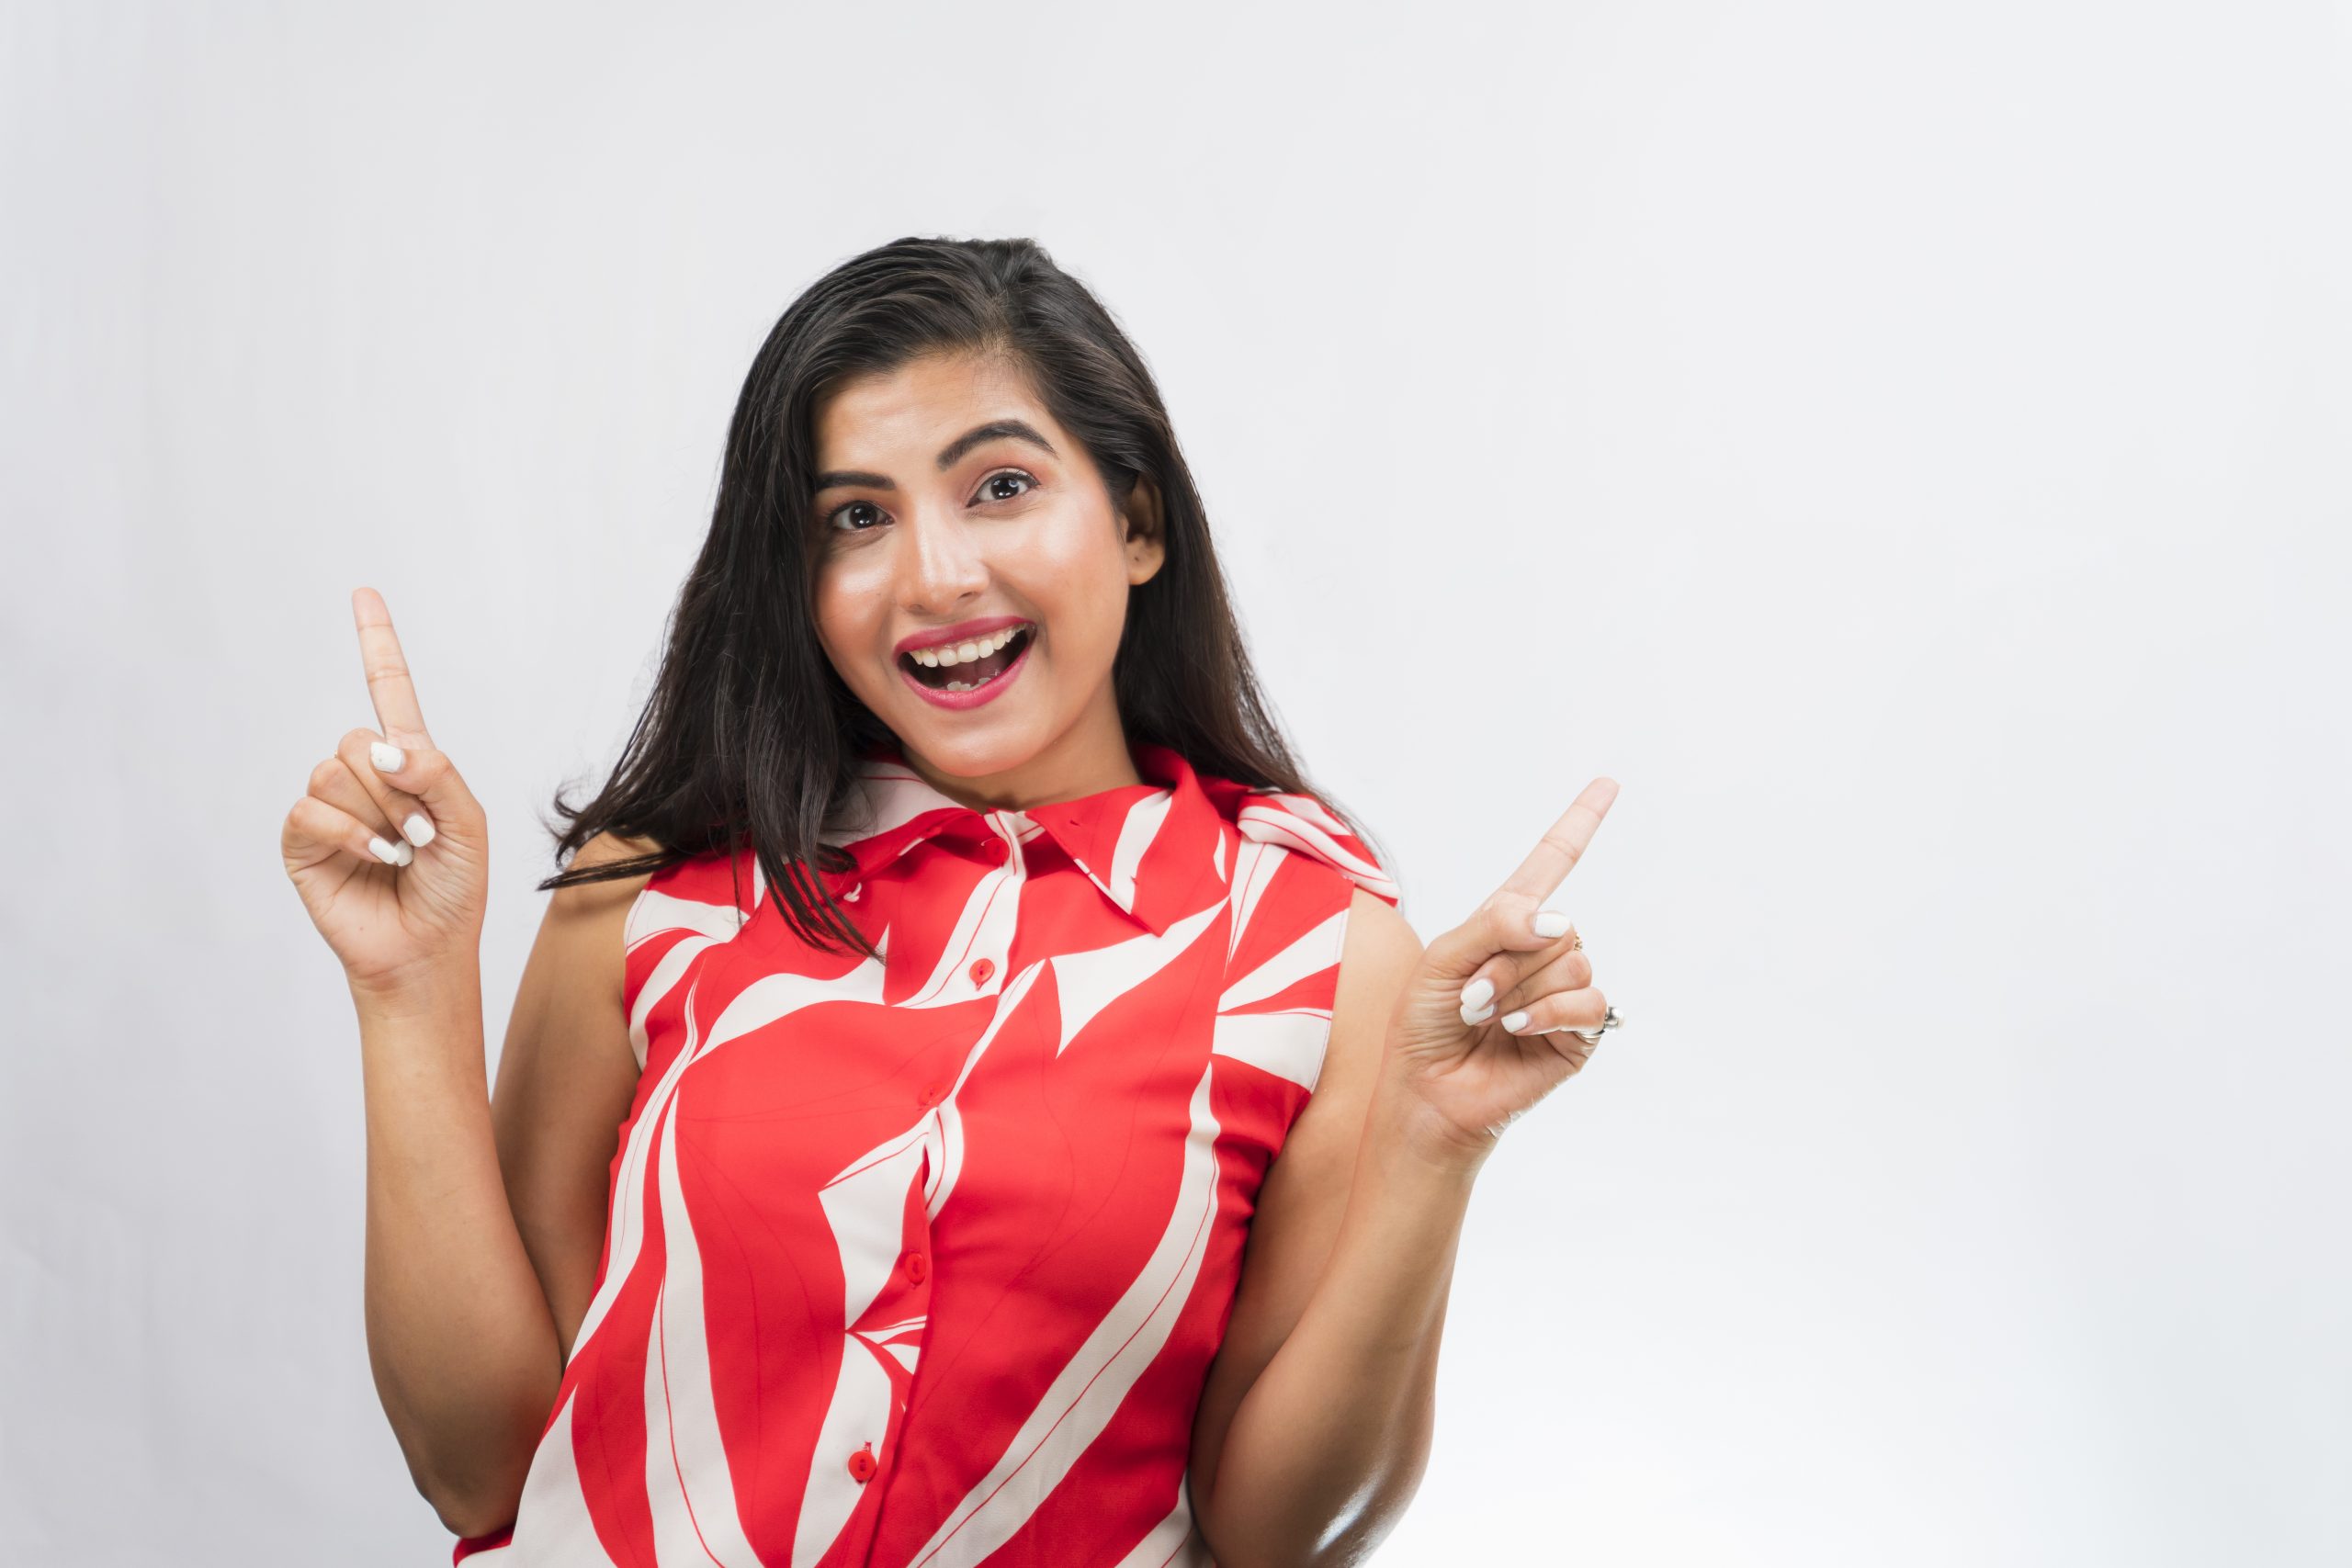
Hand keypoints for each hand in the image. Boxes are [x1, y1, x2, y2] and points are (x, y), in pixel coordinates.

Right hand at [279, 587, 490, 995]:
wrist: (426, 951)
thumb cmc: (454, 889)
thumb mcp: (469, 824)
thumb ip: (438, 773)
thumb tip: (384, 748)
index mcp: (410, 765)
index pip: (388, 692)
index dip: (376, 643)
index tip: (364, 594)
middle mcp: (365, 779)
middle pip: (360, 739)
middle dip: (399, 790)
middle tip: (422, 835)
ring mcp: (329, 808)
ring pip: (336, 772)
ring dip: (379, 817)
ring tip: (400, 853)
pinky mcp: (302, 841)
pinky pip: (311, 809)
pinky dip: (350, 835)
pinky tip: (376, 861)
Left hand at [1380, 777, 1619, 1159]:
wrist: (1427, 1094)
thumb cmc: (1426, 1027)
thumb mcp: (1443, 959)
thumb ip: (1495, 924)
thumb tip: (1560, 922)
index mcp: (1507, 924)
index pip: (1551, 863)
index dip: (1579, 823)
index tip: (1608, 784)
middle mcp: (1544, 952)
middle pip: (1554, 923)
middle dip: (1504, 960)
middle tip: (1470, 997)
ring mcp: (1564, 991)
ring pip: (1569, 959)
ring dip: (1518, 990)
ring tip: (1486, 1018)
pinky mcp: (1580, 1032)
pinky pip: (1586, 1000)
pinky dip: (1548, 1012)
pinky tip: (1516, 1030)